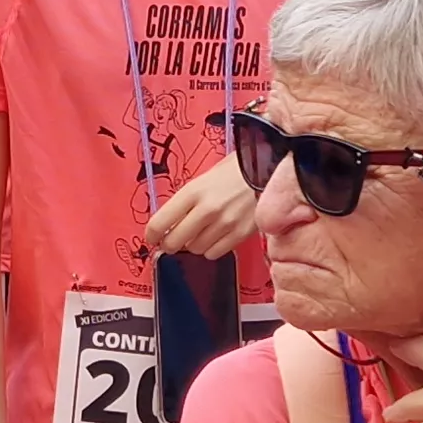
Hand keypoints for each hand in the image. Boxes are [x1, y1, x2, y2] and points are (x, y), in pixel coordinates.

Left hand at [139, 154, 261, 256]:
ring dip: (194, 244)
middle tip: (172, 240)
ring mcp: (224, 224)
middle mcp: (207, 210)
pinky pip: (215, 253)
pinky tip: (217, 235)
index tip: (152, 237)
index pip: (160, 222)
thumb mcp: (205, 177)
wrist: (271, 169)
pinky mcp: (240, 235)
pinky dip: (212, 248)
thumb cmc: (238, 169)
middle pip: (174, 242)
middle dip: (170, 243)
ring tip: (202, 231)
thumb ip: (187, 199)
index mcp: (193, 191)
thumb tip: (170, 221)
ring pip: (195, 249)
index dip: (151, 235)